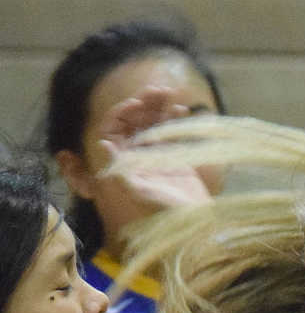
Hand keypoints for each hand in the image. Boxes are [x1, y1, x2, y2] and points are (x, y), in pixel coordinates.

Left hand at [96, 85, 214, 209]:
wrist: (193, 222)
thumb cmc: (163, 210)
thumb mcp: (138, 191)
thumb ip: (119, 168)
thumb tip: (103, 142)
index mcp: (124, 162)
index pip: (115, 130)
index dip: (122, 114)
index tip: (136, 104)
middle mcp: (138, 156)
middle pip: (136, 122)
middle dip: (144, 104)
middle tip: (156, 90)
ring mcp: (157, 155)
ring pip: (154, 124)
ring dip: (160, 107)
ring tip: (169, 93)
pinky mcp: (176, 157)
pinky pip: (172, 132)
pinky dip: (175, 120)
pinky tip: (181, 109)